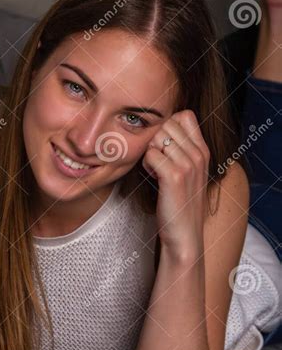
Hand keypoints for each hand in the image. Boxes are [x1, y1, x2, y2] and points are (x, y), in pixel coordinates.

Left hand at [141, 110, 209, 260]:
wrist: (185, 234)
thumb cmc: (180, 203)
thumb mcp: (188, 172)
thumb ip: (181, 150)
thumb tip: (160, 131)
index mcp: (203, 150)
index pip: (185, 115)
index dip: (168, 124)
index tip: (164, 146)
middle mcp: (199, 154)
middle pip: (167, 123)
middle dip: (155, 139)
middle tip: (157, 160)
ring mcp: (188, 164)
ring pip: (157, 137)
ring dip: (150, 152)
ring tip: (155, 170)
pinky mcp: (174, 176)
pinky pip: (151, 154)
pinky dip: (146, 165)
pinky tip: (153, 178)